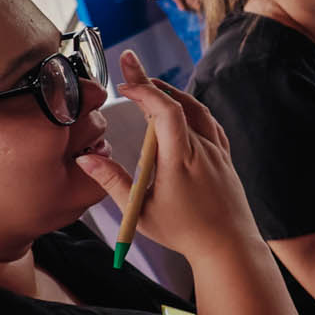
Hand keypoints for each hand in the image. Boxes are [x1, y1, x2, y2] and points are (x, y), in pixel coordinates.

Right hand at [76, 50, 260, 261]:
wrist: (230, 246)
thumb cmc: (184, 232)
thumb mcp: (140, 211)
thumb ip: (112, 182)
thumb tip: (84, 158)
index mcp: (180, 160)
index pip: (166, 111)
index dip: (145, 89)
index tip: (125, 79)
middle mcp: (202, 150)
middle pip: (179, 104)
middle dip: (152, 83)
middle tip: (130, 67)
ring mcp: (217, 152)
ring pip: (197, 111)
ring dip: (173, 93)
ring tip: (151, 85)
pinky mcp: (225, 158)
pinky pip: (210, 124)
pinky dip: (192, 109)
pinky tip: (183, 110)